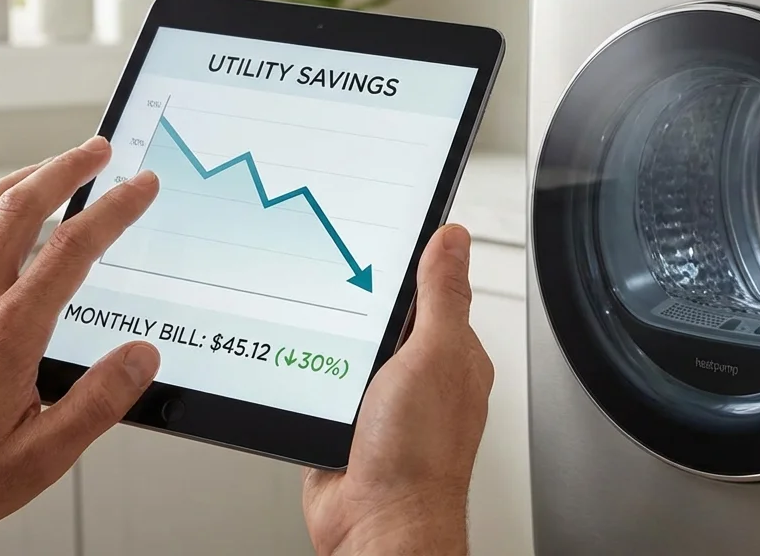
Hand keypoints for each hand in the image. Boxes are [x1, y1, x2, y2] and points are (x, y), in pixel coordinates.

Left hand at [0, 137, 161, 555]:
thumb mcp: (44, 456)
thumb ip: (100, 401)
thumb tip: (142, 358)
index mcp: (8, 334)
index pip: (72, 250)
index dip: (114, 209)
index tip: (140, 186)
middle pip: (20, 210)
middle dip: (65, 168)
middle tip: (97, 149)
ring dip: (17, 181)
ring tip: (47, 168)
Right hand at [302, 225, 494, 555]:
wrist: (375, 525)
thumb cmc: (418, 458)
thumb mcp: (433, 355)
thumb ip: (441, 296)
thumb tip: (453, 240)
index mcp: (452, 354)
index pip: (432, 291)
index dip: (407, 263)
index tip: (379, 234)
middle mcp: (419, 376)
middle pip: (383, 317)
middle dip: (359, 306)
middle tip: (336, 289)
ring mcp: (381, 401)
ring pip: (349, 349)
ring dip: (332, 344)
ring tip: (321, 333)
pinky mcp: (345, 421)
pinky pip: (323, 383)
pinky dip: (312, 376)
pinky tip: (306, 369)